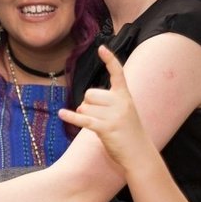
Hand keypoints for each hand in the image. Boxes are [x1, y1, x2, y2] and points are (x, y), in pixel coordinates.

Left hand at [58, 45, 149, 169]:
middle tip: (100, 118)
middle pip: (90, 94)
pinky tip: (61, 114)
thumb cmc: (129, 132)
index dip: (110, 60)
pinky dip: (71, 117)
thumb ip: (107, 103)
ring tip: (101, 127)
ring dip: (86, 117)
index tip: (102, 48)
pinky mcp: (106, 128)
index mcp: (126, 96)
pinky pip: (83, 119)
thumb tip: (81, 105)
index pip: (118, 73)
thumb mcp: (124, 111)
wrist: (139, 153)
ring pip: (85, 108)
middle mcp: (121, 102)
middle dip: (88, 105)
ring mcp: (114, 115)